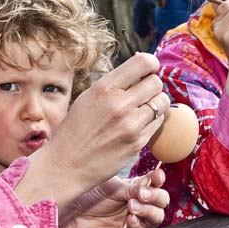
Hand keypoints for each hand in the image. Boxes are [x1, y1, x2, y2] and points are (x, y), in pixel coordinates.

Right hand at [15, 53, 169, 206]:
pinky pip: (158, 122)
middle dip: (151, 86)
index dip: (151, 64)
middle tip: (142, 93)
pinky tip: (138, 124)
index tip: (149, 69)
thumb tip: (143, 67)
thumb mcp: (88, 97)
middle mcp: (119, 104)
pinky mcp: (138, 143)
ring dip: (155, 103)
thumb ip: (114, 83)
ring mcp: (131, 125)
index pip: (144, 62)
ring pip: (162, 102)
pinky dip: (152, 120)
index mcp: (104, 88)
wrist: (66, 165)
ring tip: (142, 108)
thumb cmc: (76, 129)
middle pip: (156, 82)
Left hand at [58, 170, 168, 227]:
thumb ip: (132, 186)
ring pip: (156, 219)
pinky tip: (130, 220)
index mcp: (138, 190)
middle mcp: (142, 206)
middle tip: (141, 194)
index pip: (156, 184)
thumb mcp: (112, 186)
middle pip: (162, 202)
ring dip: (147, 211)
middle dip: (155, 196)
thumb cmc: (90, 197)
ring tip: (131, 206)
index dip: (158, 180)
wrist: (73, 216)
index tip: (156, 176)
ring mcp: (137, 224)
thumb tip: (150, 183)